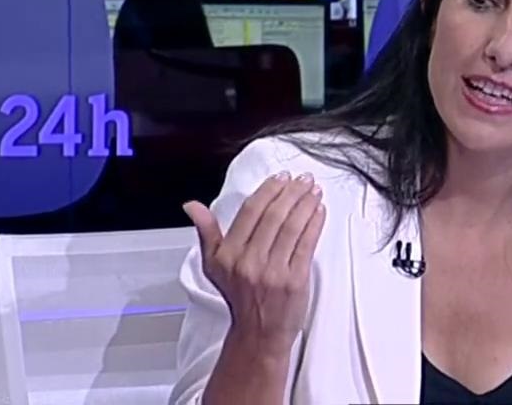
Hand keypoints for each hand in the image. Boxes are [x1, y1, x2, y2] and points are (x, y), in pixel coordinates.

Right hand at [183, 172, 326, 349]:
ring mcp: (272, 271)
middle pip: (274, 215)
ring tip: (314, 190)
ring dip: (306, 203)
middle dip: (292, 192)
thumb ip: (206, 232)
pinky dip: (315, 224)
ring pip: (292, 227)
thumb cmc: (240, 296)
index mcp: (227, 254)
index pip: (250, 212)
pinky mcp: (295, 280)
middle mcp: (248, 262)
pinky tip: (319, 211)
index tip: (281, 178)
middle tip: (303, 179)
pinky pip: (307, 244)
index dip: (268, 190)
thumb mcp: (213, 266)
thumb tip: (192, 206)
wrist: (259, 333)